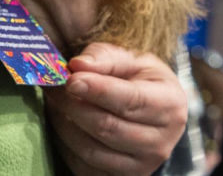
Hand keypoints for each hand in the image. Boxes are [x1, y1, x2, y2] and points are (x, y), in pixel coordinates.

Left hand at [45, 43, 186, 175]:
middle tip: (53, 86)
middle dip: (73, 105)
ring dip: (64, 124)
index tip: (71, 79)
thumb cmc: (138, 79)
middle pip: (108, 127)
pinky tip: (61, 122)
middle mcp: (161, 142)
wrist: (152, 110)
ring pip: (92, 150)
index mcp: (169, 104)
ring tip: (54, 101)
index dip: (98, 90)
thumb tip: (77, 65)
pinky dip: (66, 145)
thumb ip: (104, 58)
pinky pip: (84, 167)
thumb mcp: (130, 59)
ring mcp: (142, 166)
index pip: (131, 100)